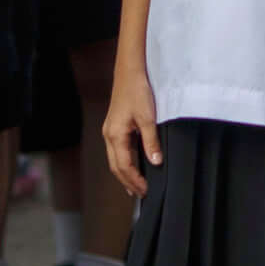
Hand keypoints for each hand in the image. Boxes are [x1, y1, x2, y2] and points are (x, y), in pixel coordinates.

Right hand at [102, 74, 161, 196]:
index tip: (146, 191)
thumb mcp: (148, 117)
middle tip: (141, 194)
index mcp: (115, 135)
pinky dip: (124, 162)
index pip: (123, 166)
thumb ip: (151, 141)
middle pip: (116, 167)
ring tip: (136, 186)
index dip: (134, 181)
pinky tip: (133, 166)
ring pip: (115, 159)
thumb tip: (155, 162)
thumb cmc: (137, 91)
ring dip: (125, 174)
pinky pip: (117, 150)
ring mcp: (110, 130)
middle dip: (128, 182)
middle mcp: (109, 135)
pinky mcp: (114, 126)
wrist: (130, 71)